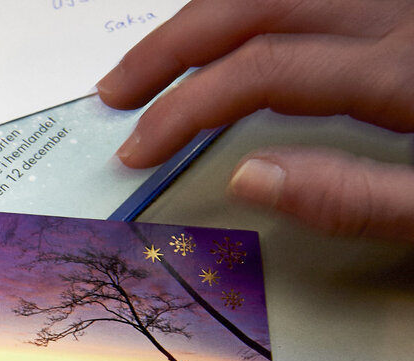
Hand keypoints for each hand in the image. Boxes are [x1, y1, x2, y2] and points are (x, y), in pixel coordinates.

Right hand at [97, 0, 413, 240]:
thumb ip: (356, 199)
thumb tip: (250, 181)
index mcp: (403, 71)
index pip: (263, 70)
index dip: (185, 107)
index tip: (138, 149)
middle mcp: (398, 17)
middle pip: (257, 5)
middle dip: (172, 47)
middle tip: (119, 90)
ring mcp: (401, 4)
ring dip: (204, 20)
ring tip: (157, 60)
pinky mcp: (403, 9)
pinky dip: (249, 11)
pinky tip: (223, 37)